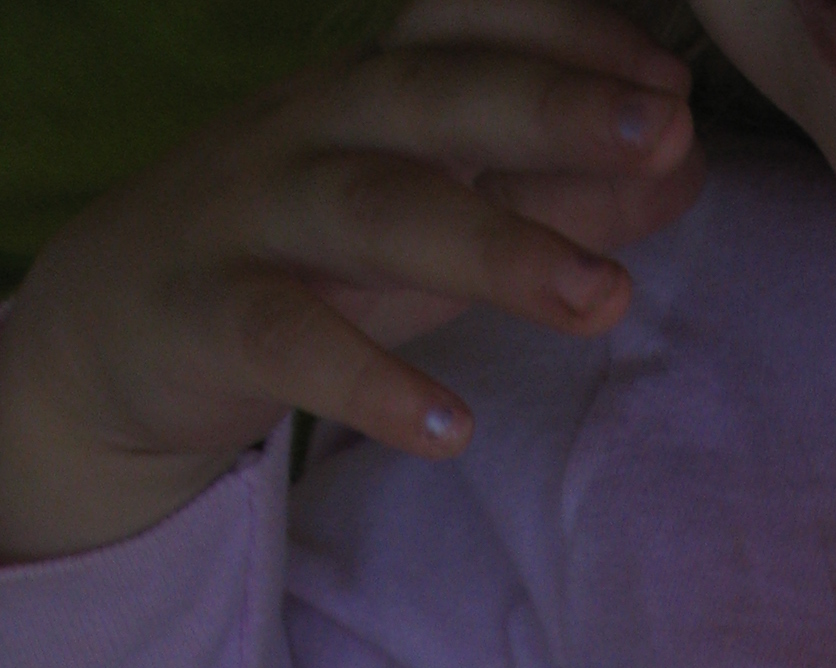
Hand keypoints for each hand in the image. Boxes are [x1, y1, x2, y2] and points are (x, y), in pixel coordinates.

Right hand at [0, 0, 700, 556]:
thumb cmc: (306, 262)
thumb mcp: (436, 220)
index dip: (565, 34)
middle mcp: (317, 128)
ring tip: (604, 298)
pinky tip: (451, 427)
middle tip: (665, 129)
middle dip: (554, 105)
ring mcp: (256, 214)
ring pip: (375, 208)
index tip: (672, 79)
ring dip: (496, 246)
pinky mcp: (209, 315)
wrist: (116, 330)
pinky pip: (289, 340)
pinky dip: (368, 381)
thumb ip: (556, 194)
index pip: (466, 23)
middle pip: (435, 95)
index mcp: (376, 94)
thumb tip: (687, 162)